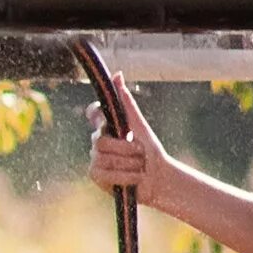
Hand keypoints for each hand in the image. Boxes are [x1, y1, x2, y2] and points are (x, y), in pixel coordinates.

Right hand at [89, 83, 177, 209]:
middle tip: (140, 153)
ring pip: (104, 158)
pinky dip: (125, 175)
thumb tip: (117, 74)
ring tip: (140, 167)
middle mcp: (98, 141)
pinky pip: (106, 173)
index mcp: (108, 127)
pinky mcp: (96, 175)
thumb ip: (126, 102)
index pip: (93, 113)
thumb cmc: (151, 151)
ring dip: (129, 164)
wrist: (159, 178)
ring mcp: (95, 159)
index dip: (95, 113)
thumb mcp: (140, 125)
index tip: (107, 121)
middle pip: (100, 141)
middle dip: (126, 149)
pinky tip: (135, 178)